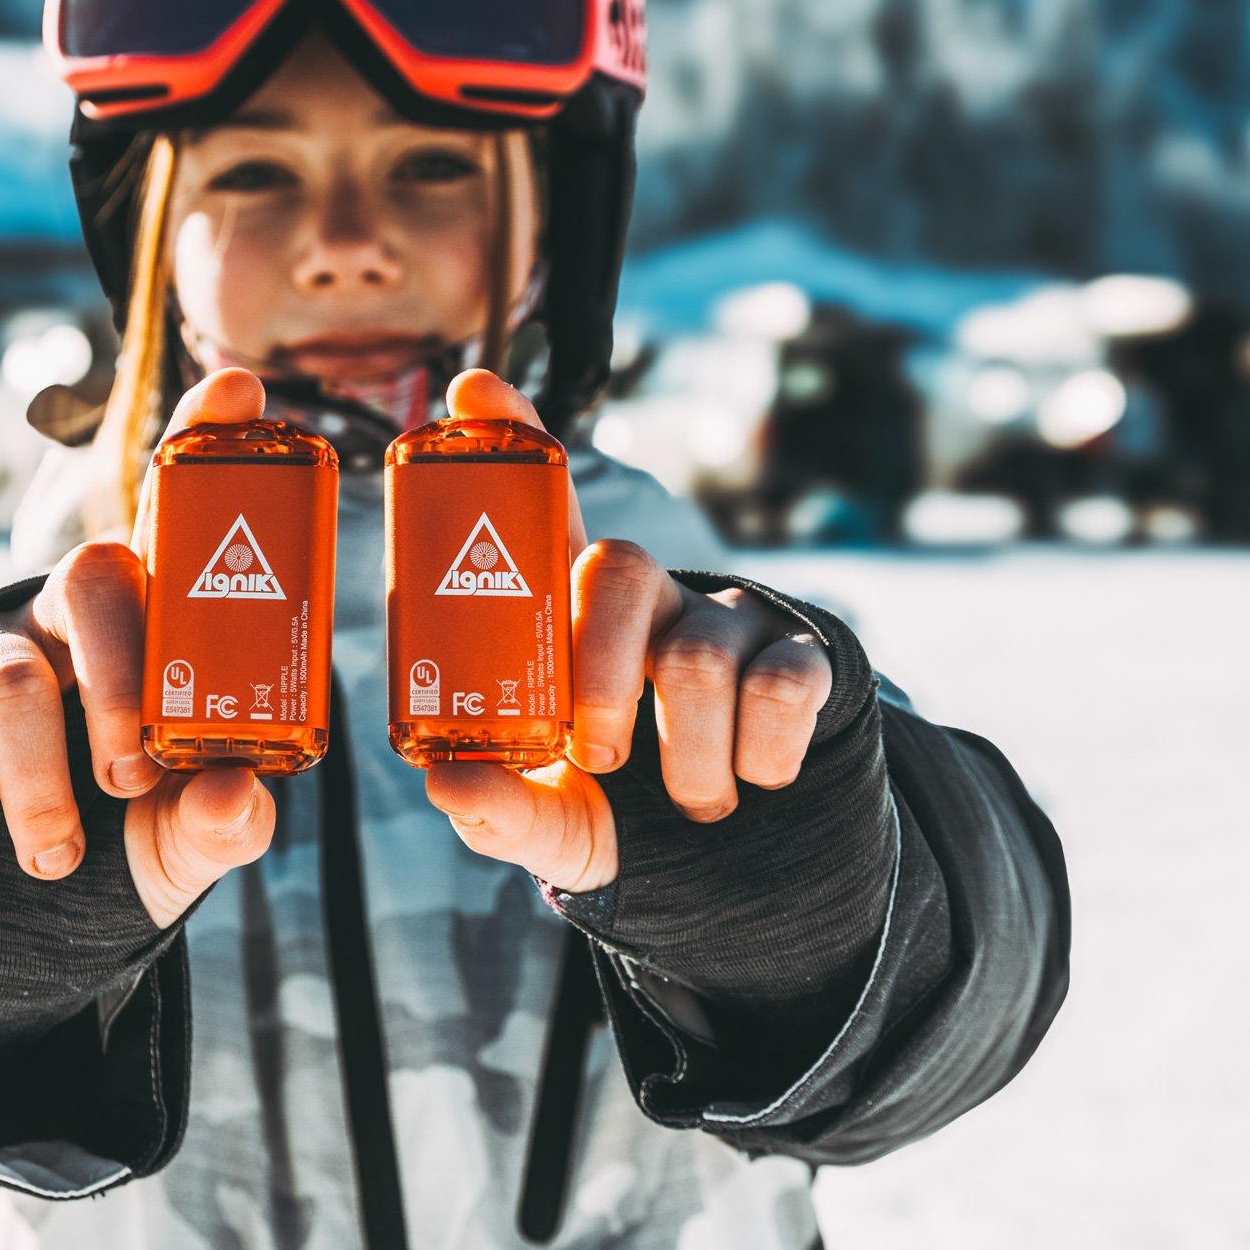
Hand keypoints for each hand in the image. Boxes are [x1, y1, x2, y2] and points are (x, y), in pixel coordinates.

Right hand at [0, 366, 277, 928]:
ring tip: (57, 855)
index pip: (175, 518)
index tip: (239, 387)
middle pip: (92, 577)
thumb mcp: (186, 839)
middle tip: (131, 779)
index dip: (202, 443)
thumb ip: (220, 822)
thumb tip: (234, 797)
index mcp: (154, 622)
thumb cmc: (125, 838)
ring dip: (41, 782)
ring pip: (12, 678)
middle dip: (118, 684)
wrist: (9, 906)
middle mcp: (71, 609)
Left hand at [422, 370, 833, 891]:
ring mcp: (727, 615)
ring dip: (688, 758)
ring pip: (698, 657)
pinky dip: (760, 758)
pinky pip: (781, 687)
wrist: (743, 863)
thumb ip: (499, 810)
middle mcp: (647, 595)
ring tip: (690, 803)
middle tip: (599, 757)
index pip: (543, 510)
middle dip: (601, 678)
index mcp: (570, 619)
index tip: (473, 386)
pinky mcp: (803, 653)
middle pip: (620, 567)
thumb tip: (446, 784)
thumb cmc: (621, 816)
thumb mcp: (554, 825)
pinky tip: (754, 778)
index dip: (515, 440)